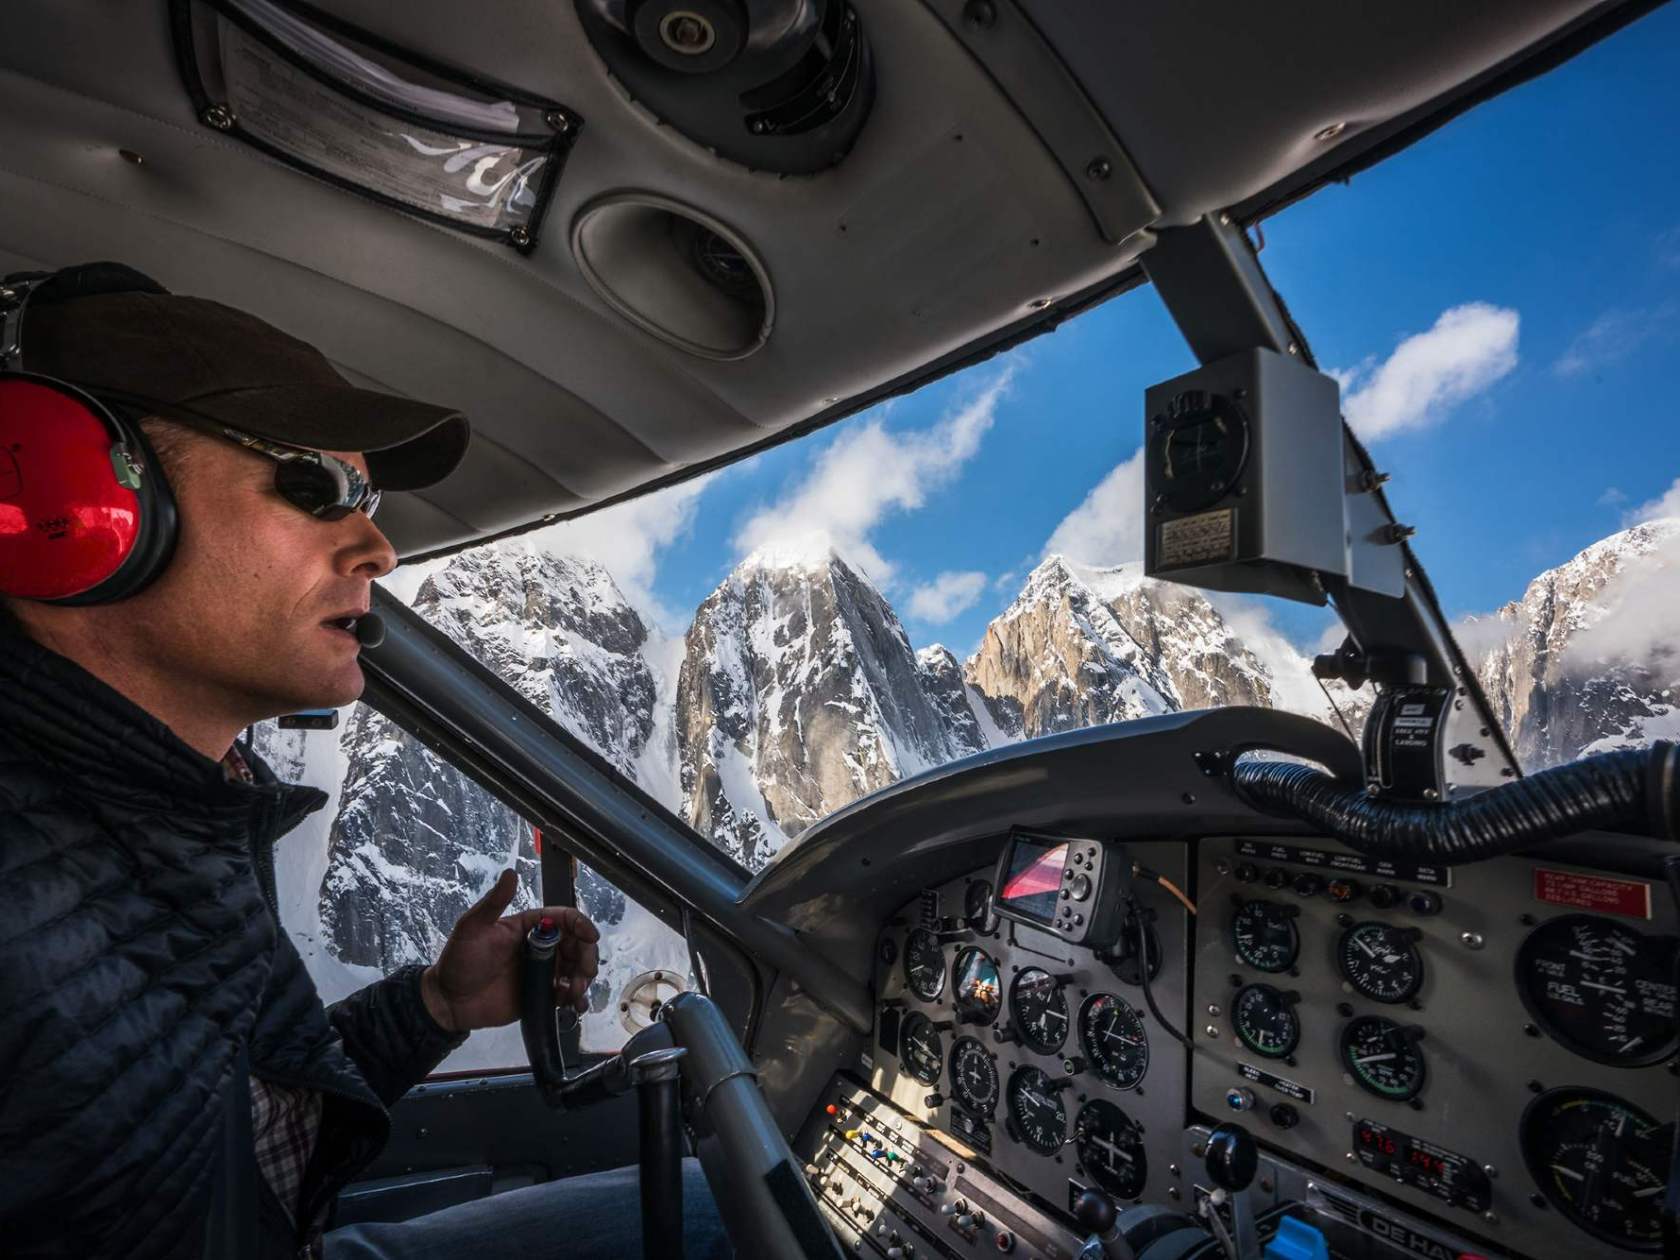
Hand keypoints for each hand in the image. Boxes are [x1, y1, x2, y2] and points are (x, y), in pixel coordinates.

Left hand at [420, 869, 600, 1033]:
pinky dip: (577, 999)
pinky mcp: (542, 996)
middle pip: (576, 945)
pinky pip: (567, 994)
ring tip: (574, 991)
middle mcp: (540, 948)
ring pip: (576, 969)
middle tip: (585, 972)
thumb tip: (511, 873)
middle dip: (587, 956)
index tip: (590, 936)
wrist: (450, 1002)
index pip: (563, 919)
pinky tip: (576, 1005)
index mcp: (528, 928)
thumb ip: (493, 902)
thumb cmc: (460, 961)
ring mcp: (542, 972)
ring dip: (583, 978)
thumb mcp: (472, 928)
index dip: (580, 924)